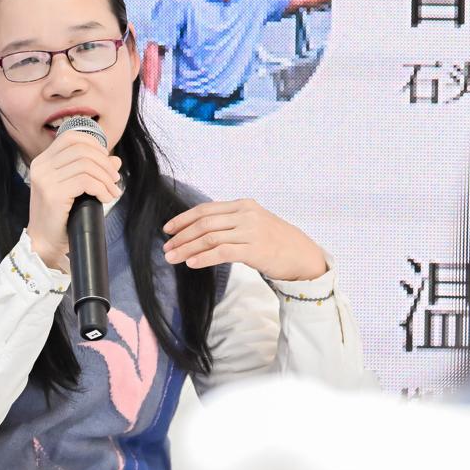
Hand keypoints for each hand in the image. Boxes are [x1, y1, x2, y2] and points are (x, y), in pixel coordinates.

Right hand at [26, 132, 121, 270]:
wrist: (44, 243)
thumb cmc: (60, 217)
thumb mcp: (75, 189)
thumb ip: (92, 171)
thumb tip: (116, 160)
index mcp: (42, 161)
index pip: (70, 137)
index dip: (93, 144)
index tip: (106, 161)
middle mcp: (41, 166)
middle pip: (82, 149)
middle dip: (105, 163)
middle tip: (115, 180)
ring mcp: (45, 180)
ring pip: (86, 165)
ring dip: (106, 178)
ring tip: (112, 192)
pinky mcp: (53, 194)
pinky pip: (86, 181)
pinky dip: (101, 188)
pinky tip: (105, 198)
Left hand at [162, 199, 327, 280]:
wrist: (303, 255)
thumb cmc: (274, 241)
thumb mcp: (252, 223)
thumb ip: (229, 222)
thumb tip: (198, 230)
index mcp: (242, 205)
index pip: (205, 209)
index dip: (183, 219)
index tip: (167, 229)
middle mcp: (246, 214)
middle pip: (203, 223)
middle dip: (181, 236)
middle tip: (166, 248)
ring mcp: (251, 231)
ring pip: (209, 238)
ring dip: (187, 249)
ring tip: (172, 258)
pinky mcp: (254, 249)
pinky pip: (222, 253)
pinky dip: (203, 258)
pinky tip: (191, 264)